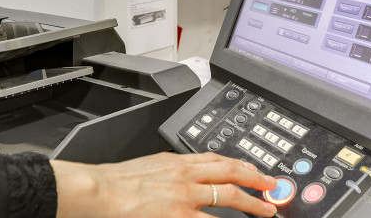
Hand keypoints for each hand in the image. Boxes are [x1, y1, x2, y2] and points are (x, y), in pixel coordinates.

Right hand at [52, 151, 277, 217]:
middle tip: (270, 185)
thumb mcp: (148, 165)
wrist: (100, 189)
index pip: (215, 158)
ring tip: (266, 211)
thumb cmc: (116, 180)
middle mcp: (186, 175)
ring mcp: (185, 197)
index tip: (250, 169)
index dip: (237, 164)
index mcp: (177, 161)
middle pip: (229, 172)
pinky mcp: (179, 216)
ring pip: (228, 195)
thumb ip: (169, 168)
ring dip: (251, 203)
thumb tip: (180, 172)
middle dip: (254, 178)